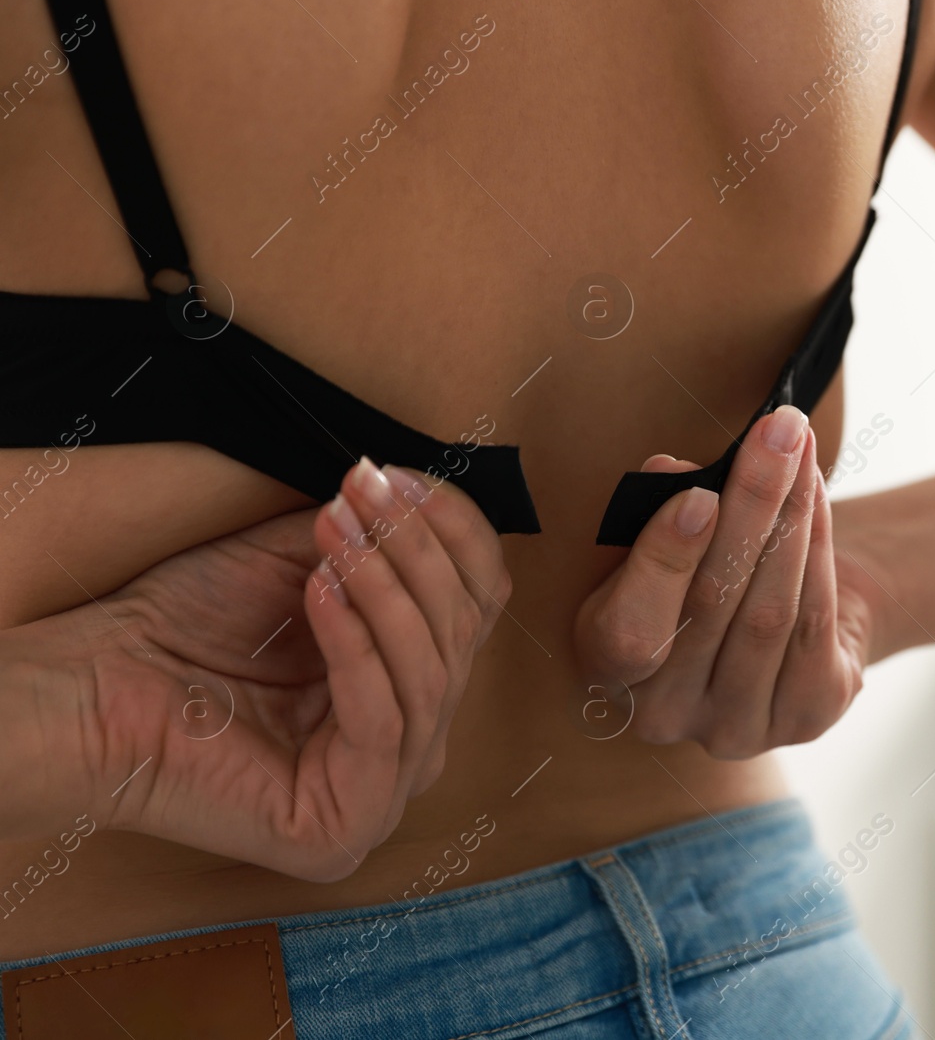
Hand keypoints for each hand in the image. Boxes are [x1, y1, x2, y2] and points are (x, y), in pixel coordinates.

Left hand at [29, 459, 509, 880]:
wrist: (88, 692)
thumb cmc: (182, 632)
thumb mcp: (301, 563)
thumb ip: (373, 540)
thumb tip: (417, 493)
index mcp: (409, 688)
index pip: (477, 605)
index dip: (454, 532)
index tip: (402, 475)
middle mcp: (410, 745)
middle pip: (462, 636)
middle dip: (416, 551)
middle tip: (367, 492)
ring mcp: (384, 796)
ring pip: (430, 675)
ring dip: (388, 587)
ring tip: (338, 532)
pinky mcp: (345, 827)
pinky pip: (380, 722)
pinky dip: (357, 646)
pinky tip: (323, 591)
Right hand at [573, 405, 875, 758]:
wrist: (768, 620)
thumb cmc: (692, 572)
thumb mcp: (650, 546)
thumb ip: (651, 519)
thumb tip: (678, 473)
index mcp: (605, 674)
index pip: (630, 631)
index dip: (663, 564)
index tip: (700, 495)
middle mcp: (663, 715)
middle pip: (714, 605)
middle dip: (751, 504)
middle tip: (775, 430)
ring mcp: (737, 726)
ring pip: (771, 612)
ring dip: (791, 515)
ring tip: (797, 443)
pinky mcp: (805, 715)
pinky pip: (816, 621)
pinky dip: (819, 545)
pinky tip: (816, 490)